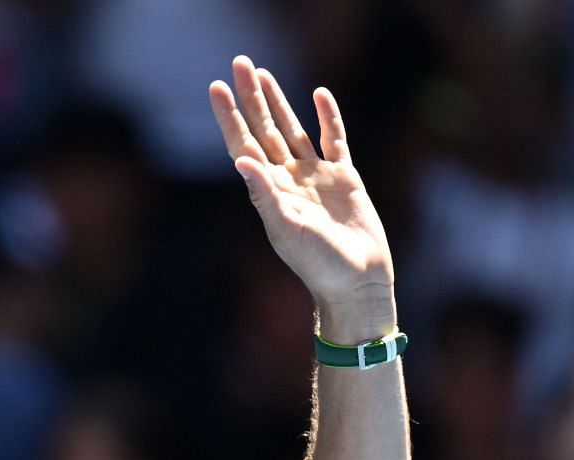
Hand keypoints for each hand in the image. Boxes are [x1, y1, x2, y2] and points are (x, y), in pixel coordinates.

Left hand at [208, 57, 394, 335]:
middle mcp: (288, 179)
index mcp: (270, 192)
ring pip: (292, 129)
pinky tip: (319, 95)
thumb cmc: (319, 263)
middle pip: (264, 129)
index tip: (216, 88)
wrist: (357, 281)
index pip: (243, 145)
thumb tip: (242, 161)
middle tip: (238, 63)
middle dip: (250, 98)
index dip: (229, 117)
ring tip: (263, 74)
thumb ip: (265, 195)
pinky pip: (334, 139)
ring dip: (278, 102)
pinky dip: (327, 118)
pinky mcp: (344, 178)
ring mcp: (315, 177)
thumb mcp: (287, 230)